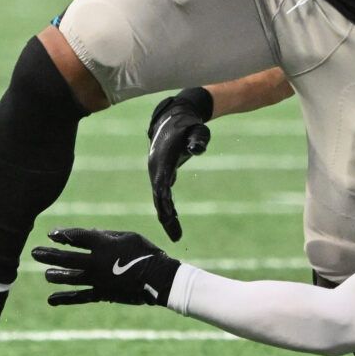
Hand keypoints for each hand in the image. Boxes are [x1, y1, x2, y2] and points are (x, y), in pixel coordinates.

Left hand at [33, 228, 180, 306]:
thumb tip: (88, 233)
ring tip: (46, 274)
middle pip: (66, 258)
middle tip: (35, 252)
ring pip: (69, 278)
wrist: (158, 278)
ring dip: (55, 276)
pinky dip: (64, 299)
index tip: (51, 234)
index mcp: (103, 244)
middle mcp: (95, 262)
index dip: (62, 235)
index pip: (76, 237)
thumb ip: (106, 234)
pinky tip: (51, 300)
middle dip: (48, 255)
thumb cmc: (146, 252)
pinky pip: (79, 297)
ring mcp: (97, 280)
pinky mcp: (101, 294)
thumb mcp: (128, 236)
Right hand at [146, 87, 213, 242]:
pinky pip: (162, 195)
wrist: (174, 118)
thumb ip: (198, 139)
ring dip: (166, 216)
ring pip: (159, 198)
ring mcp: (157, 172)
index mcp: (163, 160)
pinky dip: (167, 208)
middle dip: (166, 217)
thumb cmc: (189, 125)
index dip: (165, 203)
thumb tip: (197, 149)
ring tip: (176, 235)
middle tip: (176, 237)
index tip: (171, 218)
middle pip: (158, 198)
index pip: (162, 186)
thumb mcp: (198, 130)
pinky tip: (173, 221)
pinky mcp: (161, 174)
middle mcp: (156, 168)